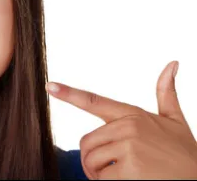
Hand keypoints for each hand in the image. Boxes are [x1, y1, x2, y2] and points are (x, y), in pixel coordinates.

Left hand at [46, 61, 196, 179]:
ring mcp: (129, 146)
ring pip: (91, 162)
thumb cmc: (185, 153)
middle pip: (86, 144)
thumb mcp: (175, 121)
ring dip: (100, 175)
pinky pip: (103, 179)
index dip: (70, 94)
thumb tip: (172, 64)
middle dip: (93, 161)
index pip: (95, 101)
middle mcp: (129, 126)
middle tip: (112, 170)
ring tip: (124, 176)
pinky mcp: (130, 169)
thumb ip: (167, 93)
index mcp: (133, 114)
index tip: (50, 86)